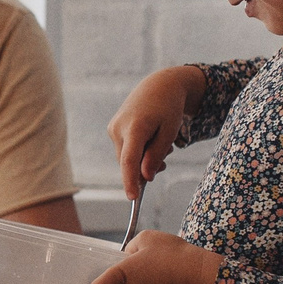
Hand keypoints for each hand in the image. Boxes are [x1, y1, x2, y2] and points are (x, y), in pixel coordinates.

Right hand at [106, 66, 204, 198]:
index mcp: (135, 127)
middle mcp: (119, 128)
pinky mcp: (113, 129)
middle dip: (145, 168)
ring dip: (142, 159)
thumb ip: (156, 155)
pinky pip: (125, 150)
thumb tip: (145, 177)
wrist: (159, 85)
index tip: (133, 198)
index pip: (129, 160)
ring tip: (160, 143)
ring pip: (126, 158)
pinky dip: (137, 151)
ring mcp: (113, 128)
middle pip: (129, 162)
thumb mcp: (169, 132)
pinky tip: (150, 139)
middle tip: (165, 159)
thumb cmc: (168, 108)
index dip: (130, 181)